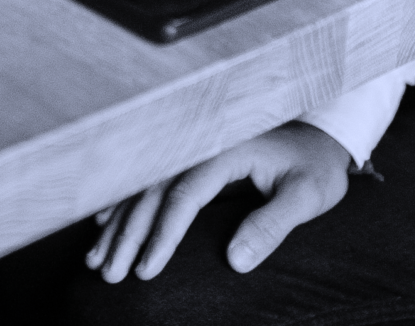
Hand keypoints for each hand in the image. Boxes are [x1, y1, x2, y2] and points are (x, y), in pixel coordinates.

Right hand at [88, 124, 351, 282]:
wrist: (318, 140)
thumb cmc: (314, 169)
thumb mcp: (307, 196)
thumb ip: (272, 224)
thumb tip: (235, 261)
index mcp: (227, 150)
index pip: (185, 195)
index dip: (162, 234)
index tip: (147, 270)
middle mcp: (202, 146)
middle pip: (153, 191)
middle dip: (128, 235)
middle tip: (109, 274)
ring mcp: (192, 150)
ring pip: (144, 187)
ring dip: (118, 223)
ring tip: (96, 260)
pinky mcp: (190, 158)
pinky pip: (149, 181)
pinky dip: (123, 204)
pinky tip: (102, 223)